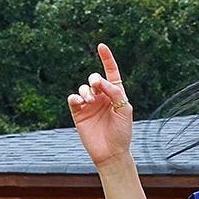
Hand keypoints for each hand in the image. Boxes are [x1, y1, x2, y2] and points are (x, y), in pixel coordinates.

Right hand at [68, 42, 134, 171]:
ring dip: (86, 91)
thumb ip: (115, 93)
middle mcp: (101, 97)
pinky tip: (80, 102)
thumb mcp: (125, 110)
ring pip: (83, 87)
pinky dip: (75, 97)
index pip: (111, 72)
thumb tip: (100, 81)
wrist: (111, 152)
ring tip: (89, 101)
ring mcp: (89, 104)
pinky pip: (73, 99)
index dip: (106, 58)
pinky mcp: (78, 113)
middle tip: (97, 87)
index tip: (101, 46)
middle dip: (95, 79)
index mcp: (116, 94)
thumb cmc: (122, 132)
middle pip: (94, 78)